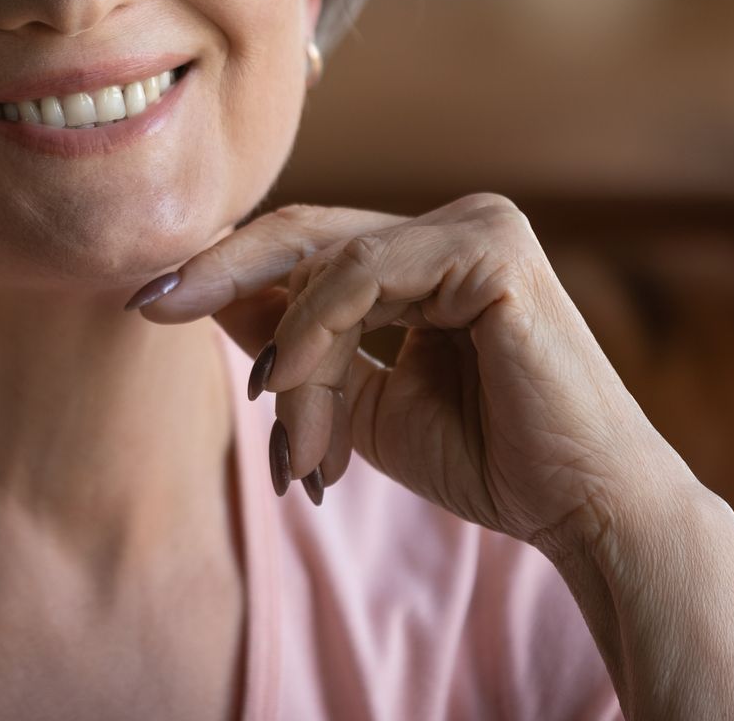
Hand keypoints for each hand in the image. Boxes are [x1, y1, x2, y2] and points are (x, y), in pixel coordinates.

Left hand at [130, 194, 697, 555]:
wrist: (581, 510)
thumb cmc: (489, 459)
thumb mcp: (361, 402)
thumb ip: (299, 350)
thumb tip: (207, 302)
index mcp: (428, 255)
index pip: (308, 245)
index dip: (227, 270)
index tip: (152, 303)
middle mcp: (455, 223)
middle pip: (306, 234)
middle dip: (221, 272)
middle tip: (152, 305)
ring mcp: (478, 224)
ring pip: (329, 265)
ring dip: (291, 358)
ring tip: (294, 442)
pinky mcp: (492, 245)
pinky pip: (364, 273)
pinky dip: (315, 329)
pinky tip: (290, 384)